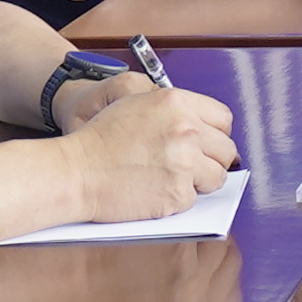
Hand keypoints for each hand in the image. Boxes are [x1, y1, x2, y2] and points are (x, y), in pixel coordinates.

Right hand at [61, 70, 239, 222]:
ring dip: (199, 181)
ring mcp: (184, 162)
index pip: (223, 119)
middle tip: (188, 165)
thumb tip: (204, 127)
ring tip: (170, 178)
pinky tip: (154, 190)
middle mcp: (186, 129)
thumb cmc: (99, 140)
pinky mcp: (177, 193)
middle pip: (225, 149)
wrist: (75, 171)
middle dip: (210, 159)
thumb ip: (174, 112)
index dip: (214, 133)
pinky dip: (177, 199)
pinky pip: (194, 199)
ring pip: (216, 177)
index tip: (205, 143)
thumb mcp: (136, 105)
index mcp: (177, 102)